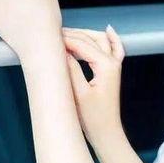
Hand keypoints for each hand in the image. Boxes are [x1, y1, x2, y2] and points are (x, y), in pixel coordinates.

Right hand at [62, 24, 125, 143]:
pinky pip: (116, 50)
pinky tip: (108, 30)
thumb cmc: (92, 118)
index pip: (82, 45)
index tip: (47, 37)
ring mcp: (115, 66)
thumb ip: (71, 69)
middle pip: (91, 39)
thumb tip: (62, 51)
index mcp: (106, 66)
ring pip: (101, 40)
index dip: (64, 39)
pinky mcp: (112, 72)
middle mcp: (113, 63)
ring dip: (85, 34)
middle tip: (52, 33)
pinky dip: (112, 39)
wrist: (106, 132)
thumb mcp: (78, 93)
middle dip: (72, 34)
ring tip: (66, 33)